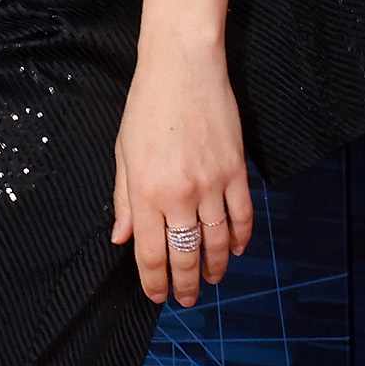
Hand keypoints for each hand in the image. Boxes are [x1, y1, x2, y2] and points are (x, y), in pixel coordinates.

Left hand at [107, 0, 251, 306]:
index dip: (154, 280)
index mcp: (146, 191)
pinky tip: (236, 249)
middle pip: (186, 255)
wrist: (182, 65)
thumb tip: (121, 238)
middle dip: (186, 284)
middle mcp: (179, 194)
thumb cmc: (146, 104)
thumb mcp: (123, 152)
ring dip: (216, 268)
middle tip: (187, 299)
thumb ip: (123, 199)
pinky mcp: (237, 170)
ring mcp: (212, 184)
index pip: (150, 253)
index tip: (157, 294)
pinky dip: (240, 238)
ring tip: (211, 279)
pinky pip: (243, 216)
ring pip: (218, 242)